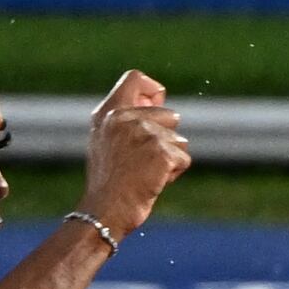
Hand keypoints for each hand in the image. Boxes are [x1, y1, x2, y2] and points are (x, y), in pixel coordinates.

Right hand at [84, 70, 192, 234]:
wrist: (105, 210)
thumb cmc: (108, 181)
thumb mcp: (106, 142)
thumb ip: (127, 120)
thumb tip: (164, 108)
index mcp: (108, 113)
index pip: (135, 78)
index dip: (152, 91)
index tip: (154, 107)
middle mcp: (124, 118)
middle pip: (170, 114)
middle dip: (167, 138)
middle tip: (143, 161)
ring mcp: (144, 134)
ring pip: (179, 140)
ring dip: (170, 158)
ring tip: (146, 173)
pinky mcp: (161, 152)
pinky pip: (183, 159)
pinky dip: (174, 173)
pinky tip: (153, 182)